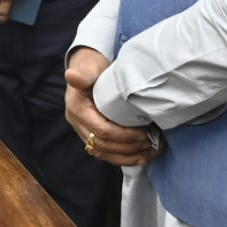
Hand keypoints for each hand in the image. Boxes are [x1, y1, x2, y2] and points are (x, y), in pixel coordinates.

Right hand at [64, 48, 162, 166]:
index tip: (146, 132)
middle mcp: (77, 122)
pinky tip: (141, 157)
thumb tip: (72, 76)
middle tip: (153, 142)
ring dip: (128, 156)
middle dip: (130, 147)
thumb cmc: (91, 67)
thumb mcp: (89, 67)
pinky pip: (104, 154)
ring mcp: (82, 130)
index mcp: (77, 108)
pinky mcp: (89, 135)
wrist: (86, 69)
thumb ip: (84, 74)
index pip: (102, 130)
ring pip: (104, 153)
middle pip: (104, 144)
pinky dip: (123, 158)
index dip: (125, 135)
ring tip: (151, 152)